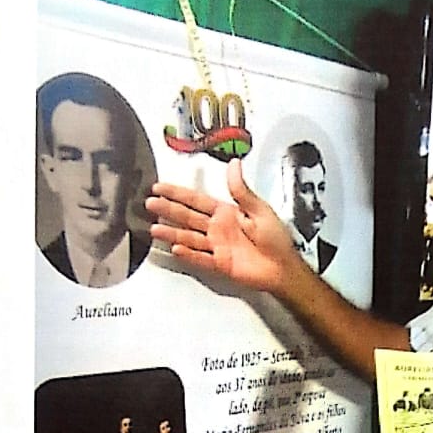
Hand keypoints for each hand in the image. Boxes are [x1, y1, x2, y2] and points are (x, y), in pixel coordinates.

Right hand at [146, 160, 295, 293]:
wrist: (283, 268)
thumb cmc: (276, 239)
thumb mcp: (260, 209)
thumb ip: (242, 190)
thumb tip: (234, 164)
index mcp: (227, 212)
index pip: (197, 200)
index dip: (178, 193)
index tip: (160, 187)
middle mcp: (218, 228)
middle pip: (187, 217)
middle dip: (168, 210)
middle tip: (150, 204)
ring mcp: (217, 246)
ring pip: (189, 238)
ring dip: (172, 233)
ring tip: (154, 229)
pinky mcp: (220, 264)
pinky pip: (200, 258)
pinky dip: (188, 255)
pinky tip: (176, 249)